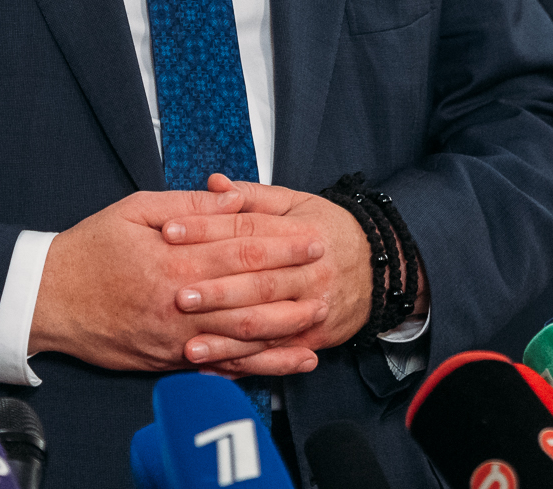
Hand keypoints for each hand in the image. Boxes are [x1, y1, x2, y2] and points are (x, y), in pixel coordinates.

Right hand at [29, 186, 328, 372]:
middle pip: (249, 295)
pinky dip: (256, 367)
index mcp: (174, 262)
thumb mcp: (135, 210)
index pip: (240, 252)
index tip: (312, 238)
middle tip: (328, 272)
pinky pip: (220, 367)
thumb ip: (189, 206)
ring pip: (241, 338)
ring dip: (284, 329)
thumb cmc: (91, 249)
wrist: (47, 300)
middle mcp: (179, 304)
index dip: (281, 245)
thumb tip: (231, 199)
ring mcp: (175, 339)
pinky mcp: (168, 362)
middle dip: (293, 283)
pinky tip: (284, 362)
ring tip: (319, 319)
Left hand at [158, 175, 381, 374]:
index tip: (169, 232)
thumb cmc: (330, 230)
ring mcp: (311, 308)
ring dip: (226, 338)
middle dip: (216, 291)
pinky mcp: (313, 338)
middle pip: (257, 281)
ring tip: (190, 345)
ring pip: (265, 324)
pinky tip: (215, 368)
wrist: (383, 268)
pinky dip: (245, 364)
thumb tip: (214, 184)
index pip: (247, 229)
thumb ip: (253, 196)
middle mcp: (307, 272)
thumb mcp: (297, 203)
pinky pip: (275, 354)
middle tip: (176, 295)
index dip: (206, 229)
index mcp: (299, 232)